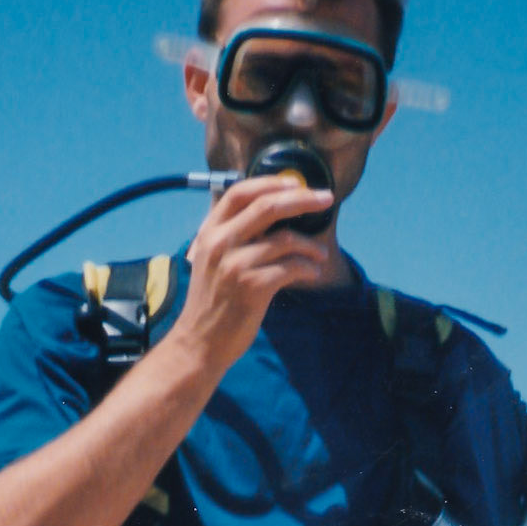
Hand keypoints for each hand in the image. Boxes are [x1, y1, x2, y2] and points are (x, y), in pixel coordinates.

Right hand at [169, 175, 334, 376]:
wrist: (200, 342)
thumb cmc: (212, 302)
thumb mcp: (211, 261)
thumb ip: (233, 236)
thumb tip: (272, 213)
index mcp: (209, 232)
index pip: (240, 193)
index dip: (271, 183)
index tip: (296, 183)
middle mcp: (220, 244)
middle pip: (268, 206)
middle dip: (303, 199)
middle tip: (326, 199)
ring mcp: (235, 265)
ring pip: (285, 239)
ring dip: (311, 245)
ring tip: (320, 255)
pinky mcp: (252, 288)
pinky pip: (290, 267)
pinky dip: (308, 268)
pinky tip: (312, 273)